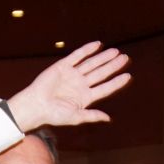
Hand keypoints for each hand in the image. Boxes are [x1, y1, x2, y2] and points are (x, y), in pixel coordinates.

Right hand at [6, 41, 131, 129]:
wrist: (36, 105)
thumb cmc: (54, 115)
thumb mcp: (75, 117)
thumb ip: (92, 116)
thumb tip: (108, 118)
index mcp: (85, 97)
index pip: (105, 88)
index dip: (116, 82)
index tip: (128, 76)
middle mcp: (80, 84)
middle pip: (100, 73)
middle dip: (112, 66)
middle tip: (125, 58)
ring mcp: (72, 75)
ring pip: (91, 63)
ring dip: (103, 57)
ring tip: (115, 51)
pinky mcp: (63, 66)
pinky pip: (77, 56)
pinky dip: (87, 50)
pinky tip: (97, 45)